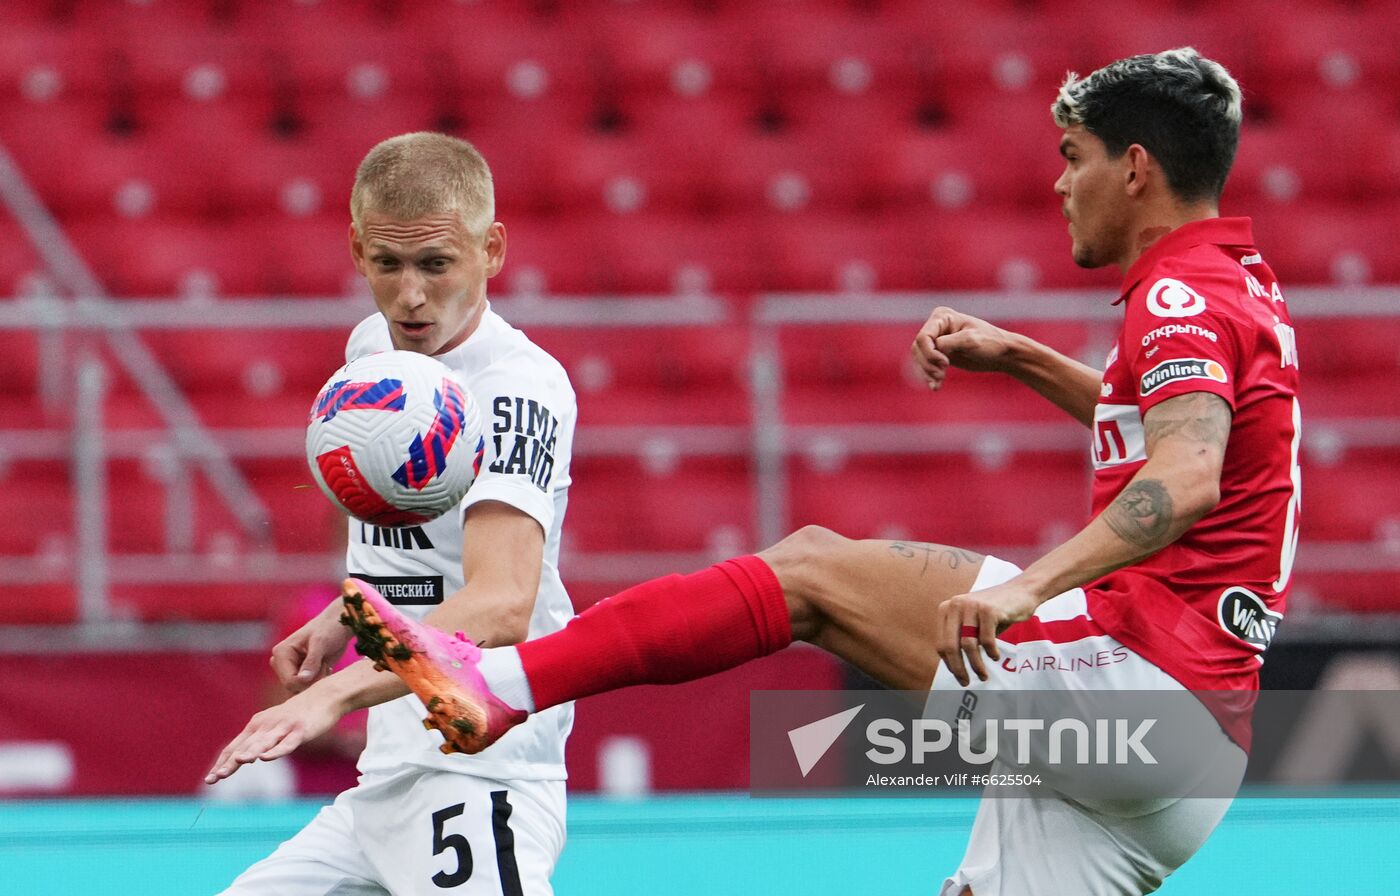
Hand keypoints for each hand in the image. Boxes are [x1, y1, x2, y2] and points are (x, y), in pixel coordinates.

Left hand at [204, 686, 344, 783]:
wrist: (325, 696)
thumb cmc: (298, 714)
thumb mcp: (273, 725)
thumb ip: (258, 741)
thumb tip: (241, 759)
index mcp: (257, 725)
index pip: (235, 746)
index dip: (222, 762)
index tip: (210, 779)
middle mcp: (266, 725)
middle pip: (244, 747)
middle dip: (228, 764)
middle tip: (213, 779)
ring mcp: (283, 727)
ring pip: (262, 744)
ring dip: (247, 755)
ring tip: (233, 766)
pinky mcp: (300, 730)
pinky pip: (286, 743)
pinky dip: (275, 751)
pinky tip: (265, 758)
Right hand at [270, 598, 353, 693]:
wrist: (338, 626)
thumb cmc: (329, 629)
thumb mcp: (321, 643)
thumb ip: (312, 661)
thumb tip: (302, 679)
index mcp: (281, 653)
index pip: (289, 681)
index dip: (308, 682)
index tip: (324, 669)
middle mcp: (281, 663)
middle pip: (294, 687)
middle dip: (313, 681)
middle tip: (325, 665)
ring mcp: (289, 669)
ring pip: (300, 689)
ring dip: (316, 681)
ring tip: (324, 665)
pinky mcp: (298, 673)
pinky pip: (304, 687)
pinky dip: (317, 682)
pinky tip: (324, 669)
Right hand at [910, 307, 1018, 389]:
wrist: (1003, 354)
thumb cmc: (990, 343)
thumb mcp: (970, 341)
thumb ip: (948, 343)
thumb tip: (932, 349)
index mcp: (943, 316)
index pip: (923, 337)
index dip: (930, 353)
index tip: (946, 364)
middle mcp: (937, 326)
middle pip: (918, 348)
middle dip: (927, 364)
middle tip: (941, 376)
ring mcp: (937, 340)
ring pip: (919, 358)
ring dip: (927, 372)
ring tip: (938, 382)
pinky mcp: (940, 353)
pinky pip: (926, 365)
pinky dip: (929, 376)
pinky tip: (935, 387)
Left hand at [933, 579, 1041, 685]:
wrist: (1021, 591)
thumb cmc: (995, 613)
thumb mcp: (972, 624)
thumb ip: (960, 639)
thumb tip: (954, 667)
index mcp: (946, 609)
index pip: (941, 643)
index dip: (949, 663)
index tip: (958, 676)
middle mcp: (955, 605)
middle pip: (950, 645)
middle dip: (958, 668)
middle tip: (965, 682)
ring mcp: (971, 606)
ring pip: (968, 645)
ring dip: (976, 665)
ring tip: (983, 675)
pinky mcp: (988, 610)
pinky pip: (987, 640)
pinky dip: (991, 652)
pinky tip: (995, 656)